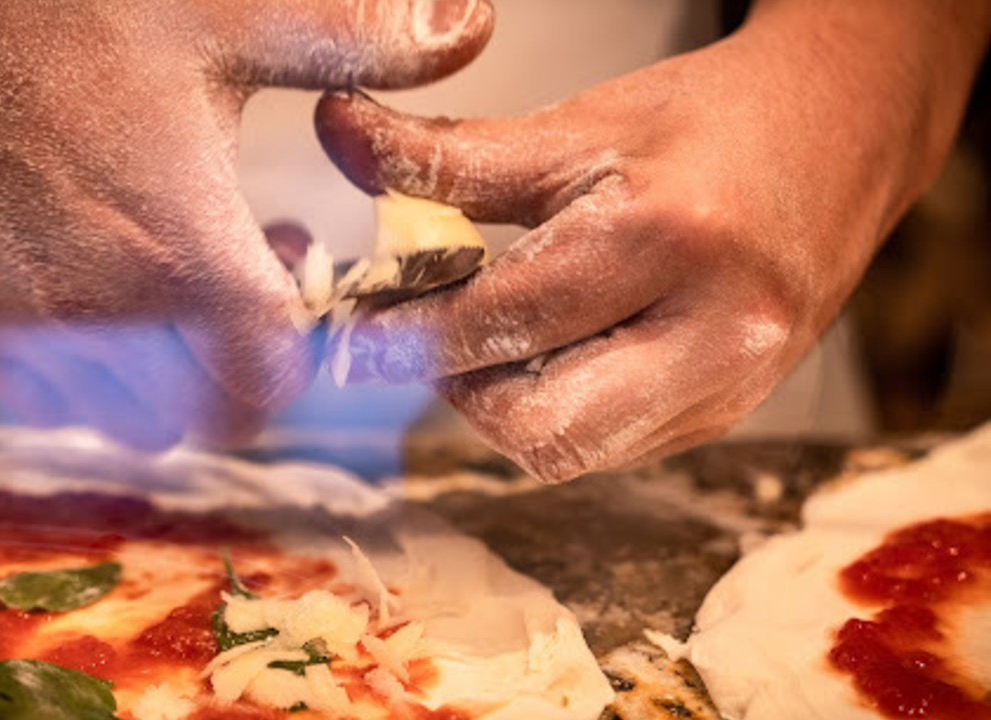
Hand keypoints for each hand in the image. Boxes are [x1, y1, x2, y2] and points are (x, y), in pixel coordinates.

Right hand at [0, 0, 492, 447]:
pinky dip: (101, 387)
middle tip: (254, 289)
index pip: (274, 377)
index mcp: (189, 248)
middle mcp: (116, 312)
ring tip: (180, 298)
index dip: (309, 359)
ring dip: (182, 385)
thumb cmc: (68, 18)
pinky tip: (109, 307)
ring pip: (138, 425)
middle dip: (254, 375)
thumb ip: (358, 39)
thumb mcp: (231, 17)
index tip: (311, 298)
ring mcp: (43, 331)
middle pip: (214, 419)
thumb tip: (468, 26)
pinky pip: (57, 406)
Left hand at [316, 1, 988, 479]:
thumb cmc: (707, 124)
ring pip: (569, 452)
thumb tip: (336, 133)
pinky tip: (544, 356)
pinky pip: (609, 447)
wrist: (838, 140)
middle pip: (536, 425)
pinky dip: (554, 412)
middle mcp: (713, 335)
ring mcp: (729, 389)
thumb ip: (450, 154)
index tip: (354, 330)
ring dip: (502, 408)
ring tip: (484, 341)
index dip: (410, 334)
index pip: (502, 323)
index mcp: (669, 242)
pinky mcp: (726, 415)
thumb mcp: (576, 127)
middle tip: (423, 337)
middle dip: (458, 389)